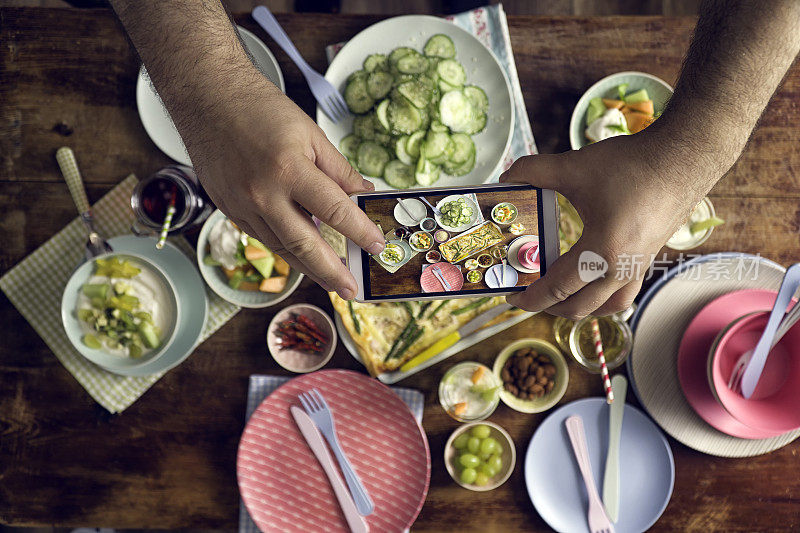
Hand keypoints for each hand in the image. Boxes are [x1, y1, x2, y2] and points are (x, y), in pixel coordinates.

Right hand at [180, 74, 383, 299]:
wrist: (206, 97)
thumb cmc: (260, 109)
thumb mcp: (311, 134)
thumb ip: (340, 171)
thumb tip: (364, 196)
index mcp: (289, 169)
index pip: (335, 210)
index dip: (359, 231)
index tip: (376, 245)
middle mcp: (263, 194)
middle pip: (305, 244)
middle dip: (331, 271)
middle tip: (351, 289)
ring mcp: (241, 205)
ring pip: (281, 247)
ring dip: (309, 267)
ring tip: (331, 281)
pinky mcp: (229, 209)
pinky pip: (262, 237)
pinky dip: (285, 249)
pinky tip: (301, 257)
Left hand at [500, 131, 710, 318]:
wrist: (683, 157)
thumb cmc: (633, 165)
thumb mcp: (575, 167)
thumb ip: (534, 171)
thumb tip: (508, 176)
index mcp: (602, 252)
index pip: (558, 288)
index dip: (531, 297)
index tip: (511, 297)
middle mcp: (622, 268)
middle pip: (579, 307)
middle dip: (549, 306)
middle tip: (528, 295)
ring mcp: (638, 267)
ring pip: (606, 307)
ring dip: (578, 307)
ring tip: (557, 294)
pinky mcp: (648, 259)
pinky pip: (622, 293)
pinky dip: (600, 297)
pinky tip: (588, 279)